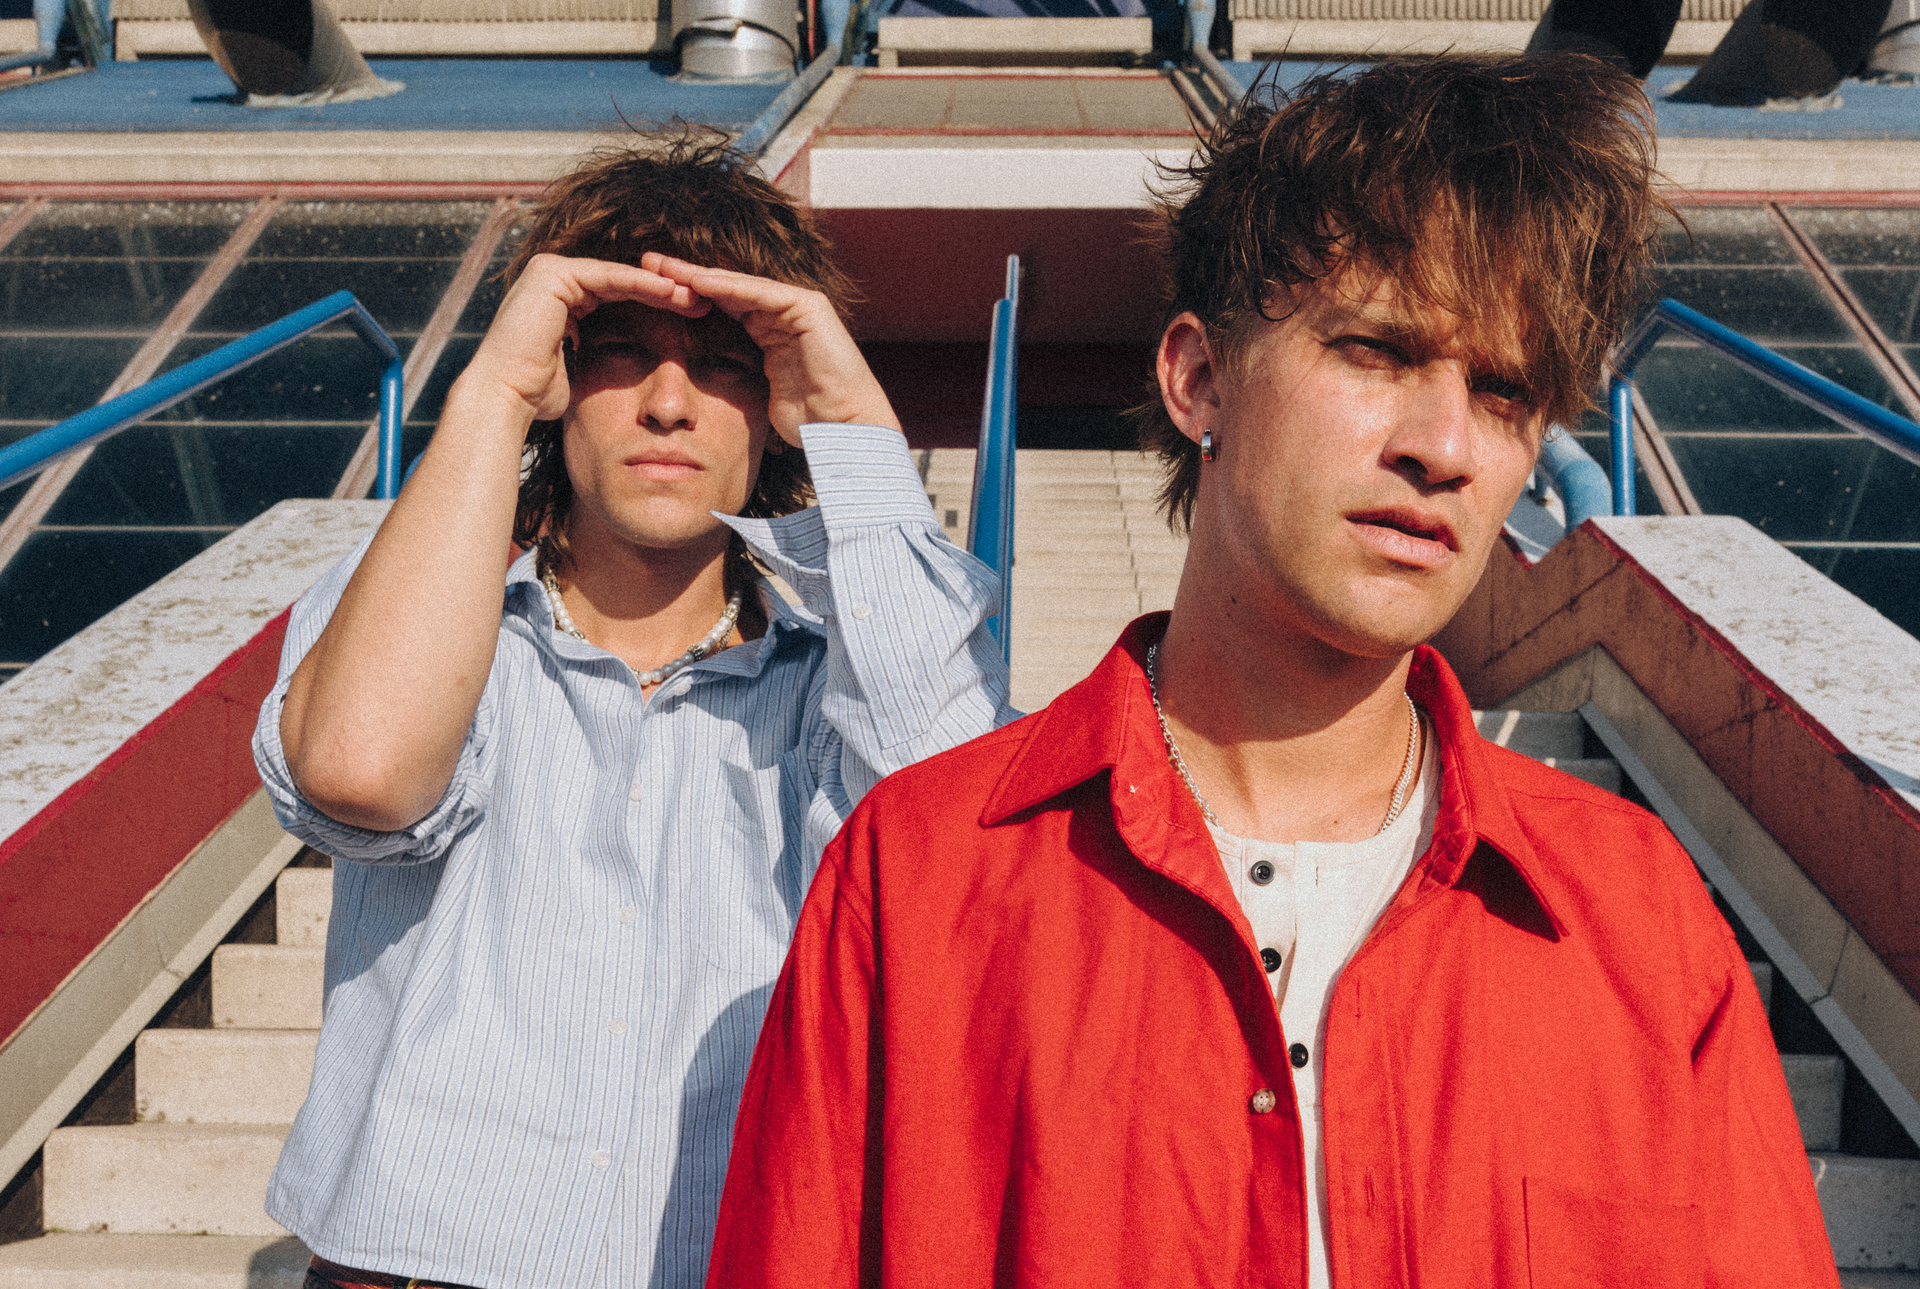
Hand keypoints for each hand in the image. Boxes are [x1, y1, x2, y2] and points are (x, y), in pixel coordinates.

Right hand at [460, 252, 710, 421]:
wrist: (504, 399)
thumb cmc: (537, 396)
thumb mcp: (579, 371)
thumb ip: (597, 358)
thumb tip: (622, 374)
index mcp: (562, 299)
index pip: (620, 295)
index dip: (658, 306)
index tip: (694, 318)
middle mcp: (554, 278)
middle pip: (622, 281)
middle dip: (664, 292)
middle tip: (702, 302)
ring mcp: (550, 271)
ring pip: (619, 275)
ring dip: (660, 286)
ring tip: (695, 298)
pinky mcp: (552, 273)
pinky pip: (607, 277)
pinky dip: (640, 284)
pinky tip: (672, 293)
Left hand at [641, 251, 901, 444]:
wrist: (845, 430)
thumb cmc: (806, 423)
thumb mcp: (755, 397)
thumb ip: (734, 379)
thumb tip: (696, 396)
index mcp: (769, 333)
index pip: (721, 306)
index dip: (685, 297)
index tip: (646, 292)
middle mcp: (782, 314)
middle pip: (726, 288)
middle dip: (685, 275)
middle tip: (646, 262)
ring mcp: (797, 306)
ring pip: (739, 285)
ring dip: (700, 274)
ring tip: (663, 266)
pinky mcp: (808, 307)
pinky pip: (760, 293)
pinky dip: (728, 287)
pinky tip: (697, 281)